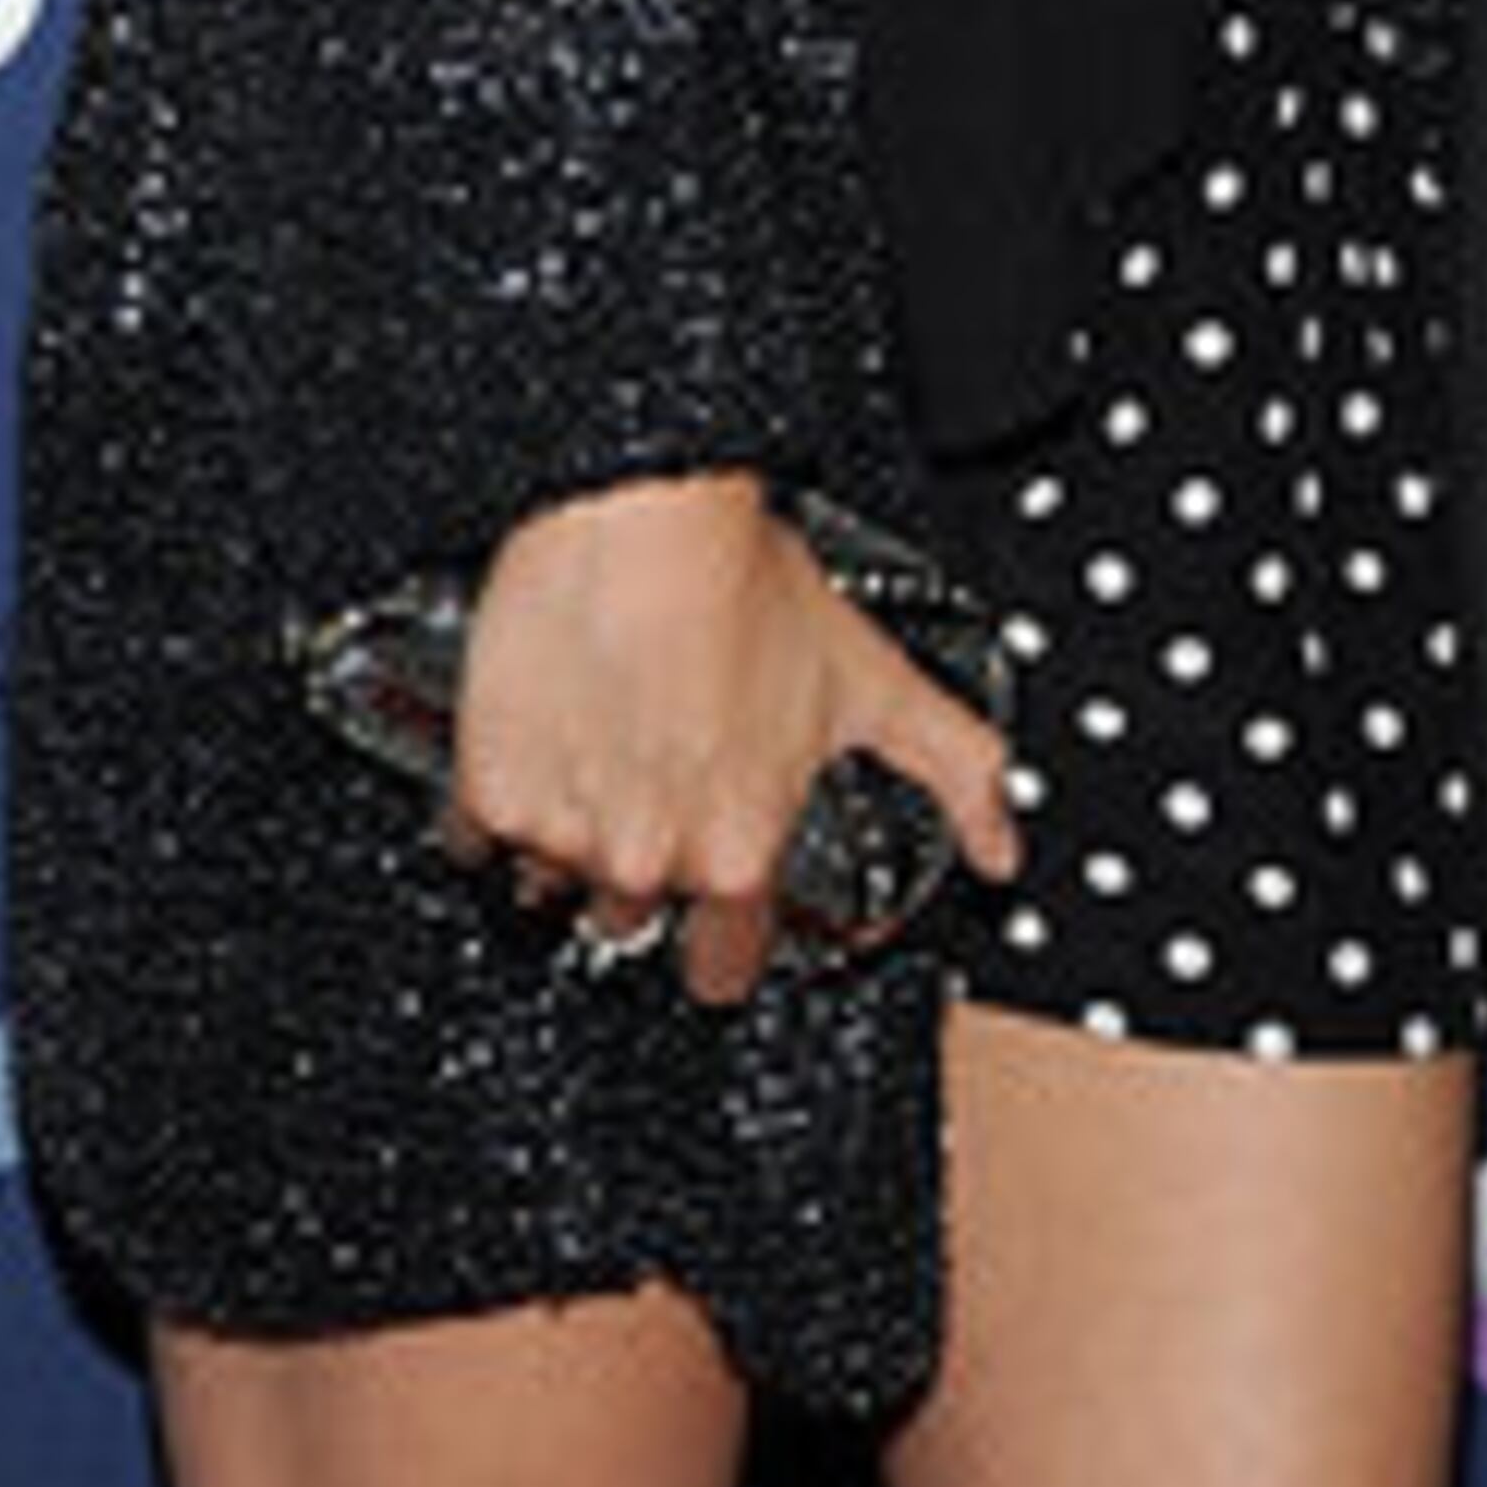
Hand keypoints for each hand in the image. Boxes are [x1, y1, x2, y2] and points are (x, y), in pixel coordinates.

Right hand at [449, 470, 1020, 1008]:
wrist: (635, 516)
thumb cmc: (746, 585)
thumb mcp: (877, 679)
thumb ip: (956, 774)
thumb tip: (1005, 848)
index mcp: (736, 854)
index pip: (722, 970)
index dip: (726, 939)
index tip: (720, 912)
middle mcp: (645, 860)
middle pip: (637, 914)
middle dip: (650, 860)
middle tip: (663, 779)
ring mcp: (560, 833)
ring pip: (557, 878)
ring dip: (577, 832)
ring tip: (607, 747)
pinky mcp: (489, 794)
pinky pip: (481, 838)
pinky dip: (505, 800)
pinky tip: (544, 739)